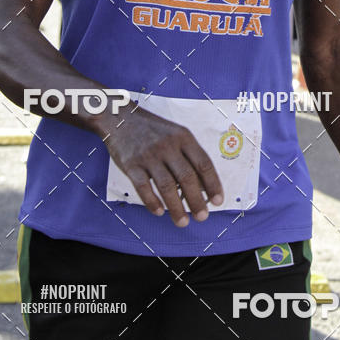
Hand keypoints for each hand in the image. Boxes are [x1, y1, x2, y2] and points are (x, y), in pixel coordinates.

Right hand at [102, 103, 223, 226]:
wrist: (120, 118)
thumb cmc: (152, 130)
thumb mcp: (175, 134)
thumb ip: (189, 155)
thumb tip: (203, 186)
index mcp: (183, 137)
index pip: (203, 163)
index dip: (213, 184)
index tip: (218, 201)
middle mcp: (167, 145)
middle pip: (187, 177)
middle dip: (197, 201)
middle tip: (202, 217)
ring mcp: (149, 155)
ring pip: (167, 186)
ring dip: (177, 208)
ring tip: (182, 221)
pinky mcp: (131, 164)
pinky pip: (144, 188)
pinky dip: (153, 202)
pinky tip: (159, 211)